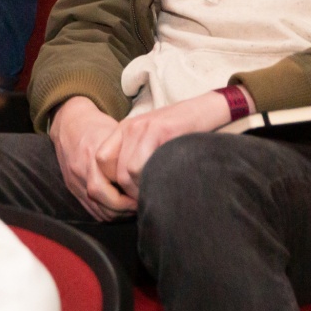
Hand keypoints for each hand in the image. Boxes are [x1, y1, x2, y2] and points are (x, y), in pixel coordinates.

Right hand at [47, 97, 134, 219]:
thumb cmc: (98, 128)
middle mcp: (83, 170)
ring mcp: (75, 181)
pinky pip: (90, 209)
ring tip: (132, 207)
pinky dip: (106, 212)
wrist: (68, 123)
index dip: (133, 197)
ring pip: (99, 210)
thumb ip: (132, 152)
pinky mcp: (71, 187)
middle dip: (126, 208)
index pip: (115, 187)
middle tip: (142, 203)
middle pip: (106, 202)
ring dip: (118, 214)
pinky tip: (118, 208)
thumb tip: (156, 168)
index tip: (146, 194)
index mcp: (95, 156)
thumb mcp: (118, 132)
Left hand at [107, 90, 234, 200]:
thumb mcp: (153, 142)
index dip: (111, 181)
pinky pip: (144, 165)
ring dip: (140, 190)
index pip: (101, 160)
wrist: (209, 109)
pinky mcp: (161, 131)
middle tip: (144, 201)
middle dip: (127, 192)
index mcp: (124, 130)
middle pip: (112, 170)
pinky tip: (163, 184)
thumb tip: (126, 192)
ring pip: (127, 172)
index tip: (128, 194)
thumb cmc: (183, 132)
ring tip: (154, 194)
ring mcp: (144, 128)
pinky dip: (151, 181)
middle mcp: (130, 127)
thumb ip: (137, 158)